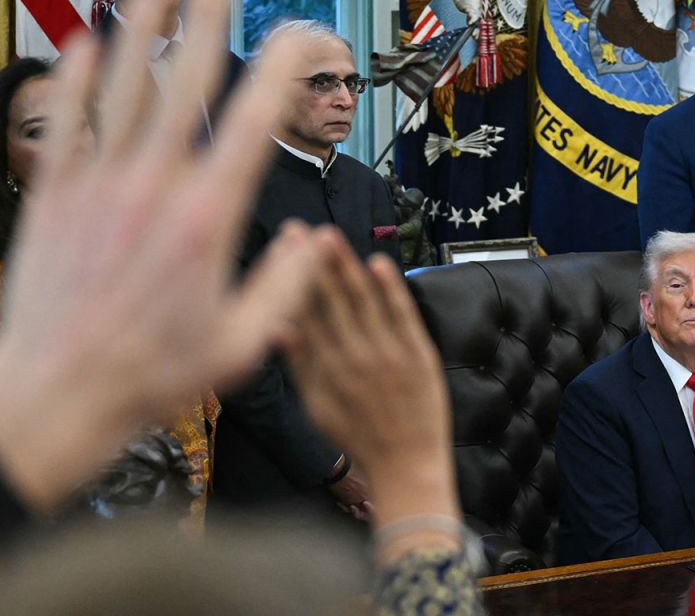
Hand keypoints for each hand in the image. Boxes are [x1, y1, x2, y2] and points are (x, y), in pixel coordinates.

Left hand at [0, 0, 316, 513]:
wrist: (55, 392)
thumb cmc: (150, 376)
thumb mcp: (242, 345)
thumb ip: (284, 286)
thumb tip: (310, 245)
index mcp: (209, 216)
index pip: (255, 120)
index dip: (285, 68)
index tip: (304, 37)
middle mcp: (155, 185)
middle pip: (187, 79)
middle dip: (209, 14)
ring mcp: (99, 184)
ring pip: (124, 84)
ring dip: (142, 22)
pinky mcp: (55, 196)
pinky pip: (68, 121)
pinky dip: (76, 78)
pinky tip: (83, 42)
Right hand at [286, 228, 459, 562]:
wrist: (406, 465)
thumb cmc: (359, 437)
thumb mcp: (317, 407)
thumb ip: (300, 365)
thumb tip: (276, 327)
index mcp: (325, 370)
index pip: (305, 313)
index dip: (293, 279)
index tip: (283, 248)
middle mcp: (353, 359)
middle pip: (330, 302)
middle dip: (314, 264)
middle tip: (301, 229)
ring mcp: (388, 356)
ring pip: (363, 302)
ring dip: (346, 267)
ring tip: (330, 237)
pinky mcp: (418, 356)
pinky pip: (402, 315)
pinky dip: (390, 289)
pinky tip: (378, 263)